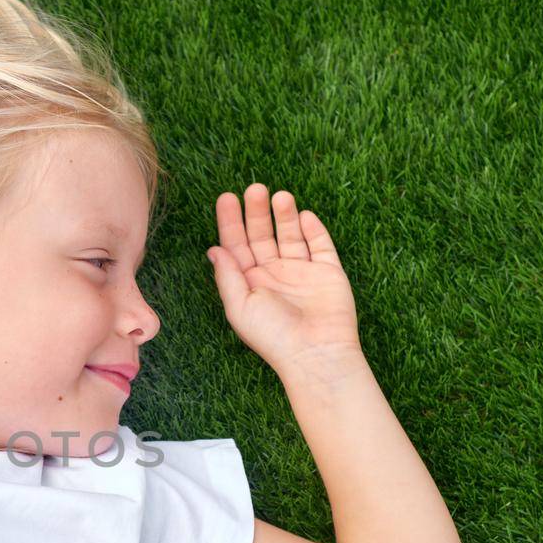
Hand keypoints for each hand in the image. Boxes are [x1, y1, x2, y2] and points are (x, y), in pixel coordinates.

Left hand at [206, 183, 362, 378]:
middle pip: (262, 235)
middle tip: (254, 188)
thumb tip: (213, 249)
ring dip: (284, 215)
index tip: (227, 198)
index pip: (236, 245)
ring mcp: (302, 272)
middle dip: (257, 212)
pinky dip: (314, 229)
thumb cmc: (273, 336)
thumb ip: (228, 276)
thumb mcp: (240, 306)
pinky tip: (304, 214)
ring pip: (290, 235)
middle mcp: (274, 275)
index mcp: (249, 283)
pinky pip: (321, 245)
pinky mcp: (328, 273)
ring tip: (279, 196)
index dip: (230, 222)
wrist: (316, 354)